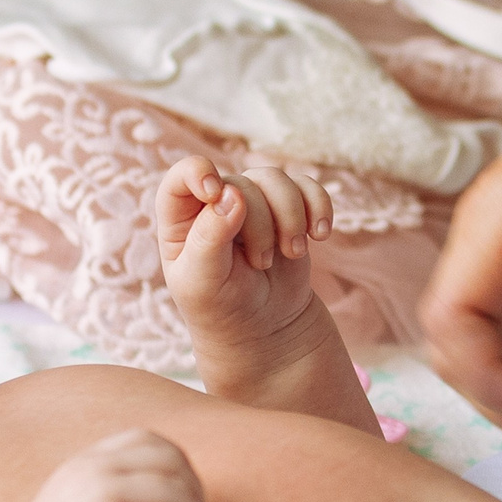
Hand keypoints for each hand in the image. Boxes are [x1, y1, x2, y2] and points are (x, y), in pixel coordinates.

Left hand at [158, 156, 334, 360]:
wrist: (263, 327)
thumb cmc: (221, 306)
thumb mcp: (203, 283)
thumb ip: (209, 238)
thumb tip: (231, 194)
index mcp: (181, 218)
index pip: (182, 176)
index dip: (199, 173)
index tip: (215, 193)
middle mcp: (215, 202)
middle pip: (242, 184)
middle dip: (259, 225)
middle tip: (260, 264)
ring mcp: (254, 202)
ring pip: (276, 180)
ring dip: (291, 217)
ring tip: (292, 253)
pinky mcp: (288, 208)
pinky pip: (308, 187)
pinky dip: (318, 207)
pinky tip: (319, 235)